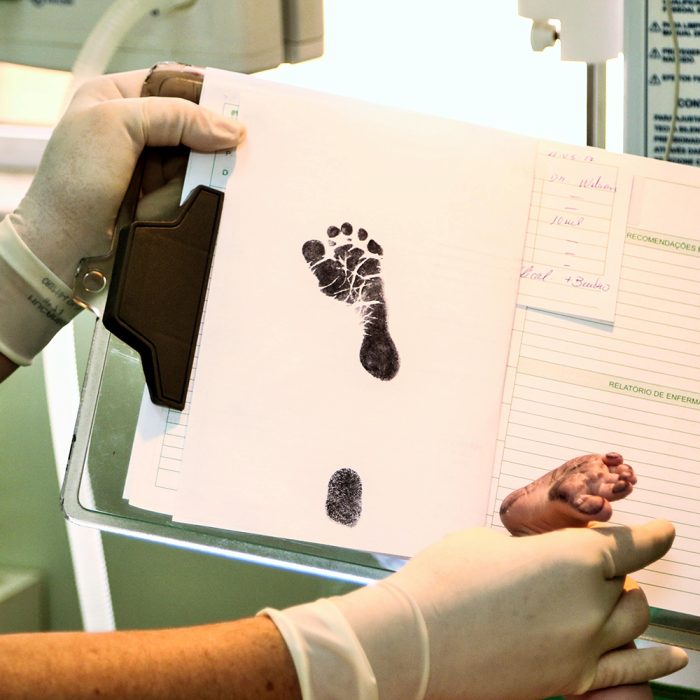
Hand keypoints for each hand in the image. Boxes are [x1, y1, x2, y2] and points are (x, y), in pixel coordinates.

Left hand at [0, 66, 243, 368]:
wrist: (66, 243)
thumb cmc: (73, 179)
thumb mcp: (118, 123)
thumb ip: (176, 116)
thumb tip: (230, 129)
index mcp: (116, 96)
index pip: (173, 83)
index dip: (206, 94)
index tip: (237, 109)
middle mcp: (134, 127)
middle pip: (191, 123)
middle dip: (211, 136)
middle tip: (236, 146)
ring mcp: (148, 163)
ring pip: (197, 157)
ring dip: (205, 168)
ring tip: (203, 178)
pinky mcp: (159, 194)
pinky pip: (193, 185)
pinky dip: (198, 191)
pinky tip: (195, 195)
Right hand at [340, 522, 686, 698]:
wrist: (416, 640)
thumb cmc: (445, 580)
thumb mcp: (489, 543)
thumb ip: (529, 551)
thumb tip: (541, 565)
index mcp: (572, 557)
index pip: (630, 544)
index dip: (653, 536)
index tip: (666, 531)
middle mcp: (589, 602)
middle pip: (625, 583)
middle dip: (611, 571)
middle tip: (588, 568)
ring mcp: (584, 645)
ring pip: (633, 621)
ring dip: (625, 604)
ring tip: (612, 599)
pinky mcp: (571, 679)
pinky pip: (631, 671)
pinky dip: (657, 662)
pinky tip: (674, 658)